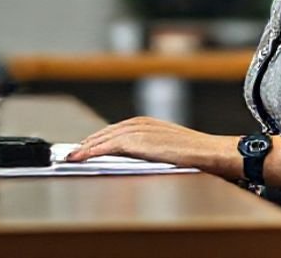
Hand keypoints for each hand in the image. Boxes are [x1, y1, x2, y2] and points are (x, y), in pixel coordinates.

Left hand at [65, 116, 242, 179]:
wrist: (208, 151)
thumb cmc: (194, 154)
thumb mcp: (167, 147)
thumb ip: (149, 148)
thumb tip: (135, 157)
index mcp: (146, 123)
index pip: (115, 130)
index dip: (97, 138)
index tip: (84, 146)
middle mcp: (140, 123)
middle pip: (105, 132)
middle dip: (88, 142)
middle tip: (72, 152)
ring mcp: (138, 130)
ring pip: (103, 138)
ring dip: (85, 146)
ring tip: (72, 156)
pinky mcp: (137, 141)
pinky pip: (107, 146)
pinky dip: (91, 151)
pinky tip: (81, 157)